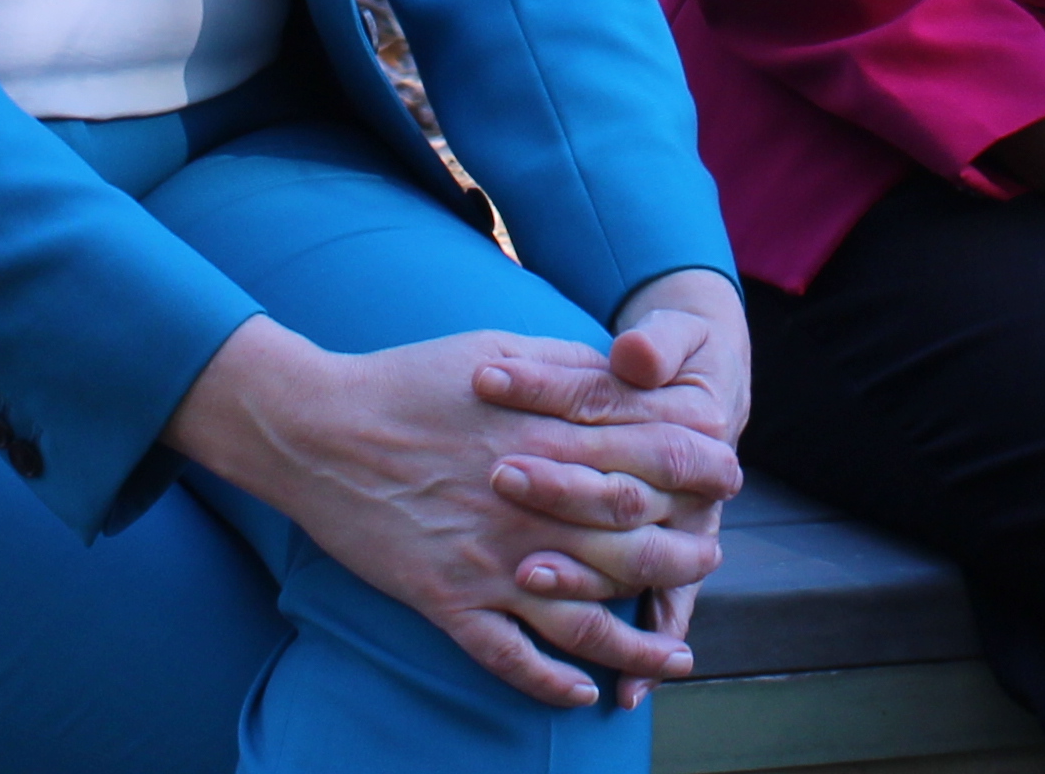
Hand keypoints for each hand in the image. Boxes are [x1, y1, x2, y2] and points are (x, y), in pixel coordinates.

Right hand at [166, 315, 735, 707]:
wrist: (314, 428)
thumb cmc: (408, 380)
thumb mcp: (498, 350)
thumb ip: (569, 369)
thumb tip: (634, 375)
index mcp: (544, 436)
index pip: (649, 457)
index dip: (700, 468)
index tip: (730, 475)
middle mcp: (528, 504)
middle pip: (634, 540)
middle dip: (686, 552)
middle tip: (710, 556)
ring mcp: (488, 559)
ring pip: (584, 618)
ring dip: (640, 642)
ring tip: (677, 656)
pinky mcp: (446, 599)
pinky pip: (508, 656)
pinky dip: (550, 681)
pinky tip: (584, 694)